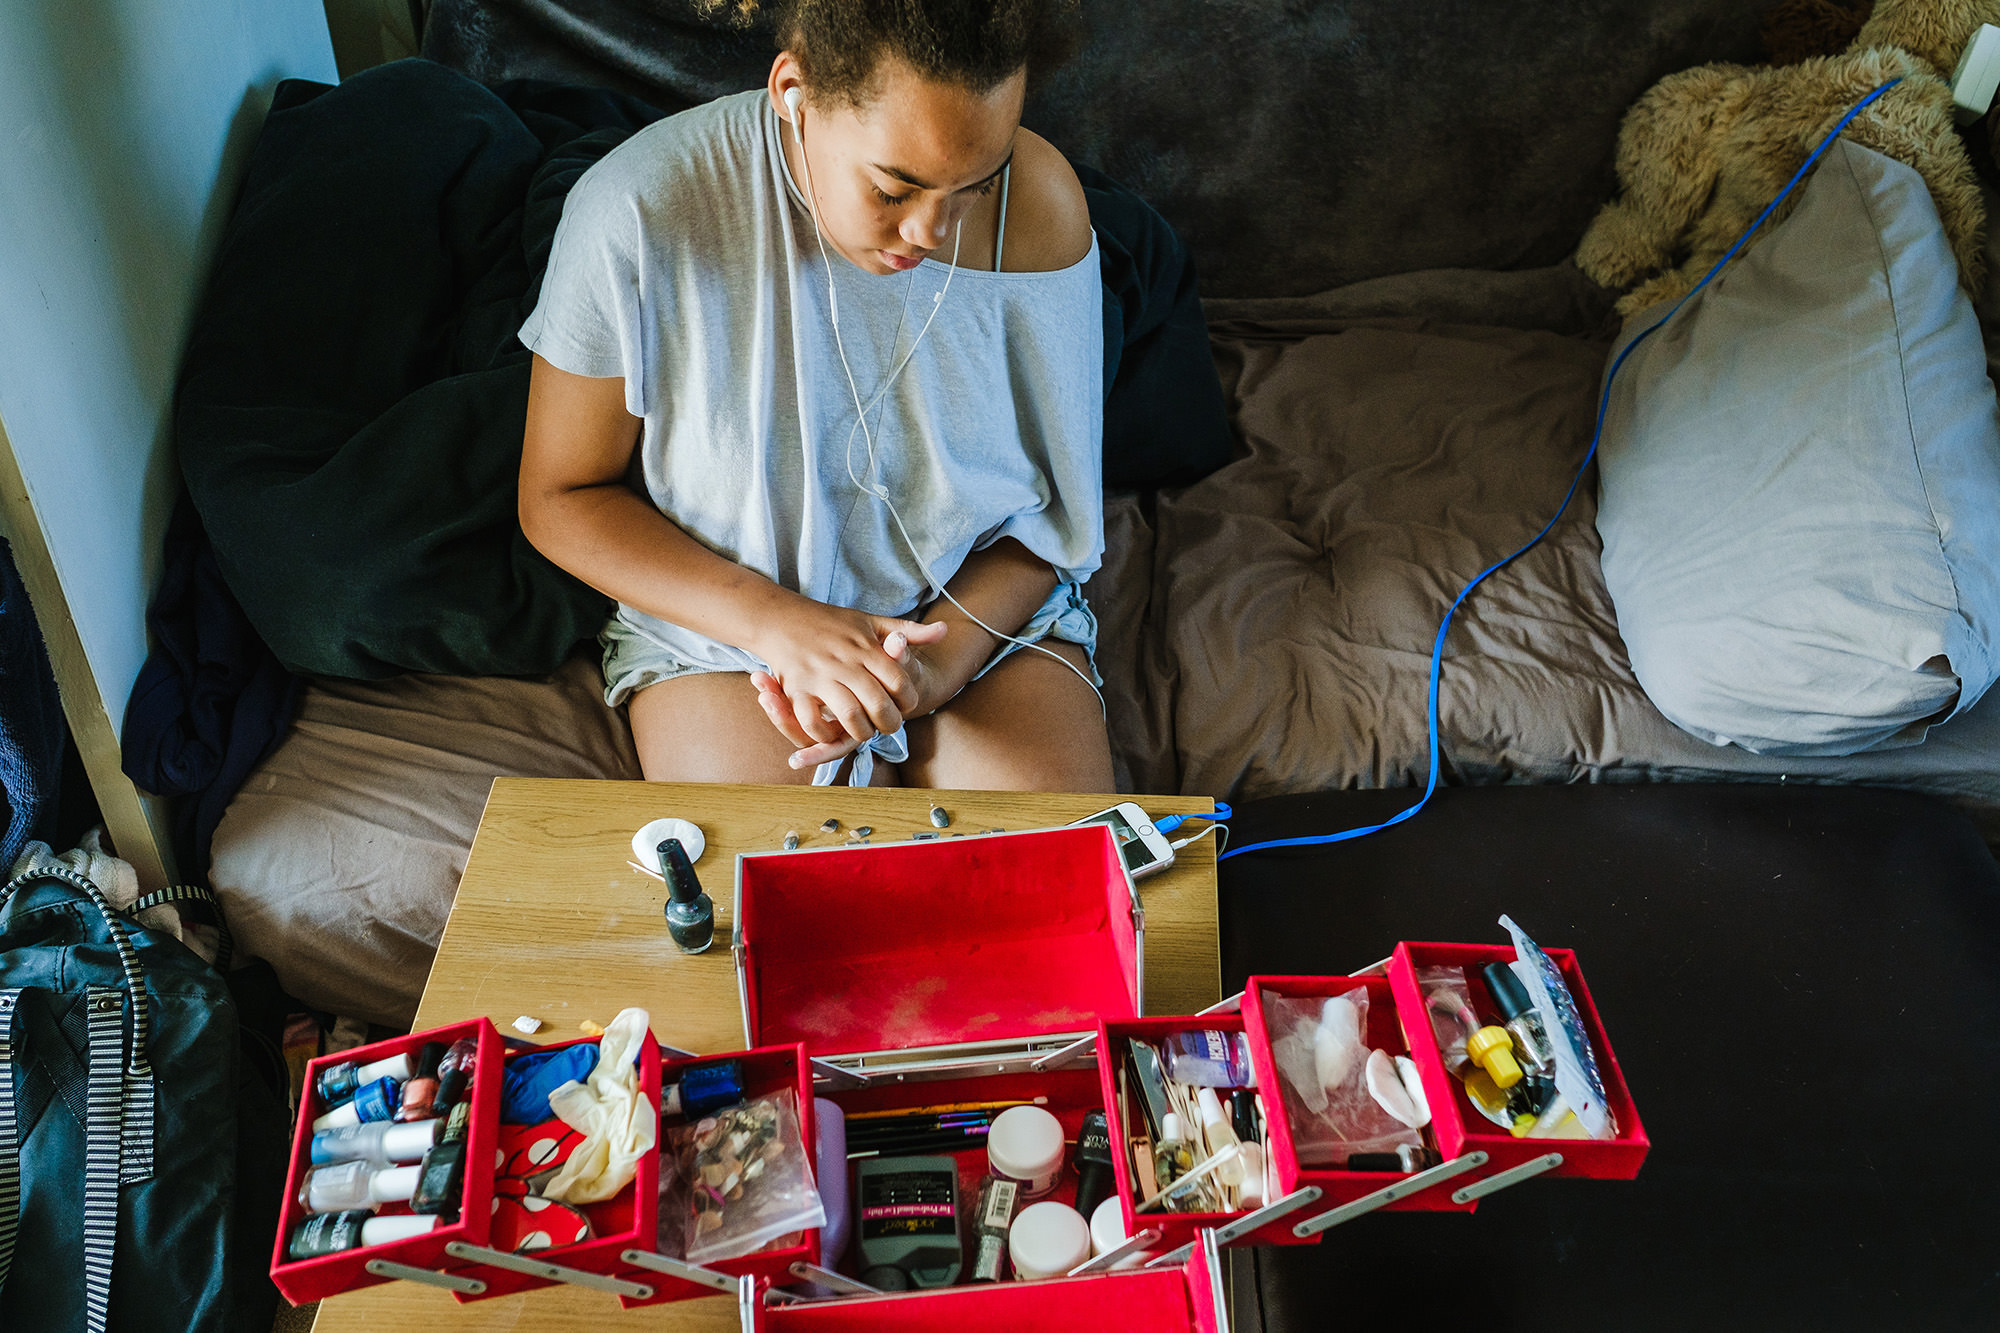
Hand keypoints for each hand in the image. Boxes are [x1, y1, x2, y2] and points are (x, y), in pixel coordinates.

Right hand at [746, 603, 947, 767]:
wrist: (781, 618)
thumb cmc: (831, 623)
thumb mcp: (871, 621)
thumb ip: (908, 631)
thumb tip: (944, 630)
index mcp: (865, 647)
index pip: (899, 681)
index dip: (908, 699)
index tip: (906, 704)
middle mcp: (844, 663)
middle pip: (879, 704)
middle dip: (890, 723)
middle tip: (890, 725)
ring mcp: (819, 678)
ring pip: (850, 717)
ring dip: (862, 732)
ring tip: (866, 731)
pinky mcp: (796, 690)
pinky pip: (813, 723)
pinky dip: (825, 734)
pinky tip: (834, 732)